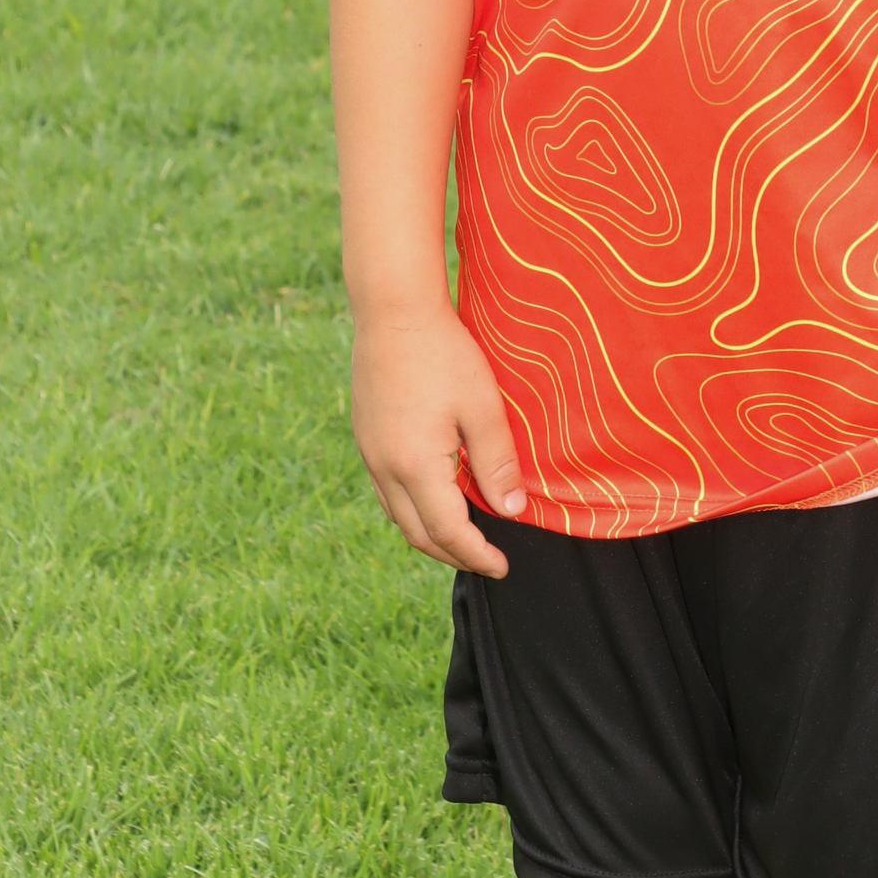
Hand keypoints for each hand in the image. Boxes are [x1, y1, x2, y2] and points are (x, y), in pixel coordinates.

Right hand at [351, 303, 525, 576]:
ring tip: (464, 535)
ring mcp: (370, 453)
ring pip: (398, 515)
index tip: (502, 566)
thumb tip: (511, 511)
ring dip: (431, 534)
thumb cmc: (443, 354)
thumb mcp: (482, 407)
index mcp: (415, 467)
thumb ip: (496, 463)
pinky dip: (413, 508)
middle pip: (418, 534)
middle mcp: (385, 469)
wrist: (393, 310)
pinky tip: (435, 496)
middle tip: (487, 559)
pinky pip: (387, 491)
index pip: (448, 532)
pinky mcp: (366, 437)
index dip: (477, 555)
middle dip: (454, 554)